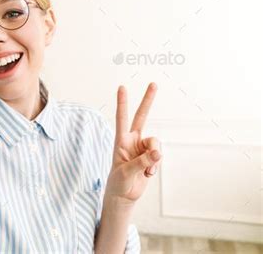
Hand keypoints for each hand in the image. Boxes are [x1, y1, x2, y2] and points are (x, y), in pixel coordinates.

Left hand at [104, 82, 161, 205]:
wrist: (124, 195)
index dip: (122, 103)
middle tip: (153, 83)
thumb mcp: (127, 172)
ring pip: (156, 143)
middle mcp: (132, 140)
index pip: (121, 118)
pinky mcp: (151, 156)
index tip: (122, 87)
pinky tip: (147, 174)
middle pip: (141, 116)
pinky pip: (159, 156)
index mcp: (121, 141)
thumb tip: (158, 152)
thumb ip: (142, 162)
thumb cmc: (119, 182)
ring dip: (155, 158)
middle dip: (148, 100)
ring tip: (146, 170)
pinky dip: (155, 167)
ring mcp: (142, 148)